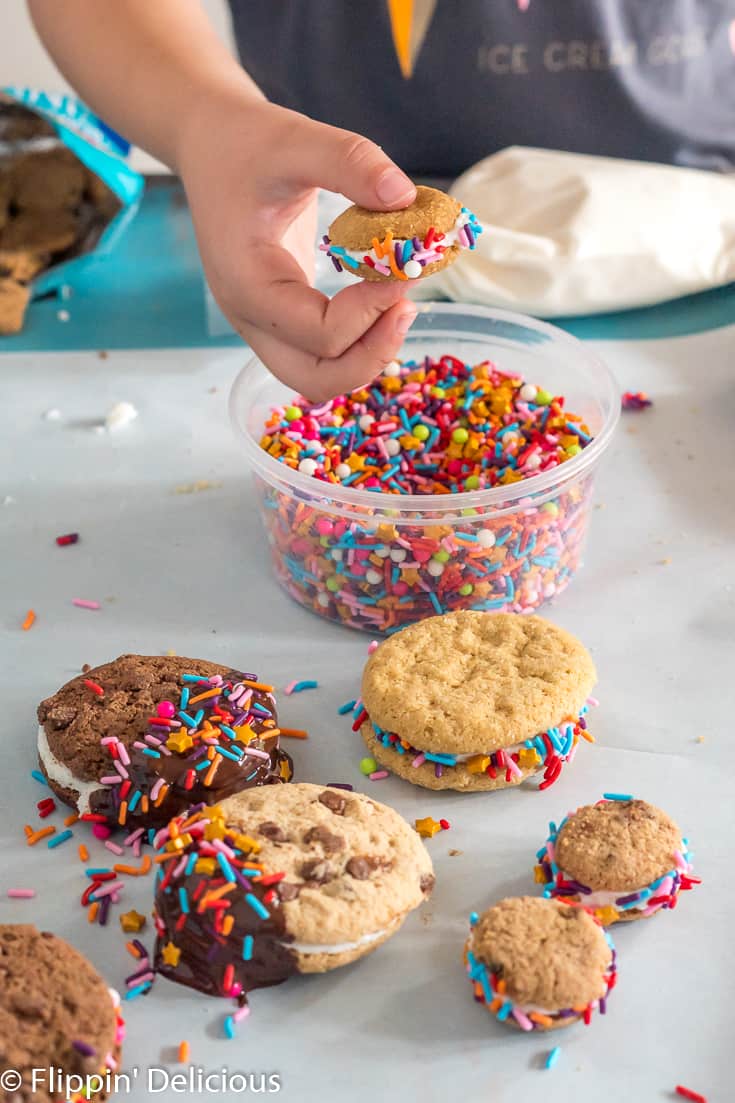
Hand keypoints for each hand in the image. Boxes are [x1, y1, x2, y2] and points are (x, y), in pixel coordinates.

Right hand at [178, 95, 417, 400]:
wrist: (210, 144)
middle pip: (316, 379)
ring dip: (367, 354)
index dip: (371, 311)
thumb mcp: (296, 140)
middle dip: (371, 353)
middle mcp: (251, 317)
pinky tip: (382, 299)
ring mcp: (264, 324)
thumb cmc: (245, 144)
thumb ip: (349, 162)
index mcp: (247, 284)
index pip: (320, 335)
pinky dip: (358, 341)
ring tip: (399, 305)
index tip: (404, 269)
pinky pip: (322, 354)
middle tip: (407, 305)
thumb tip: (406, 195)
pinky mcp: (281, 318)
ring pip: (320, 378)